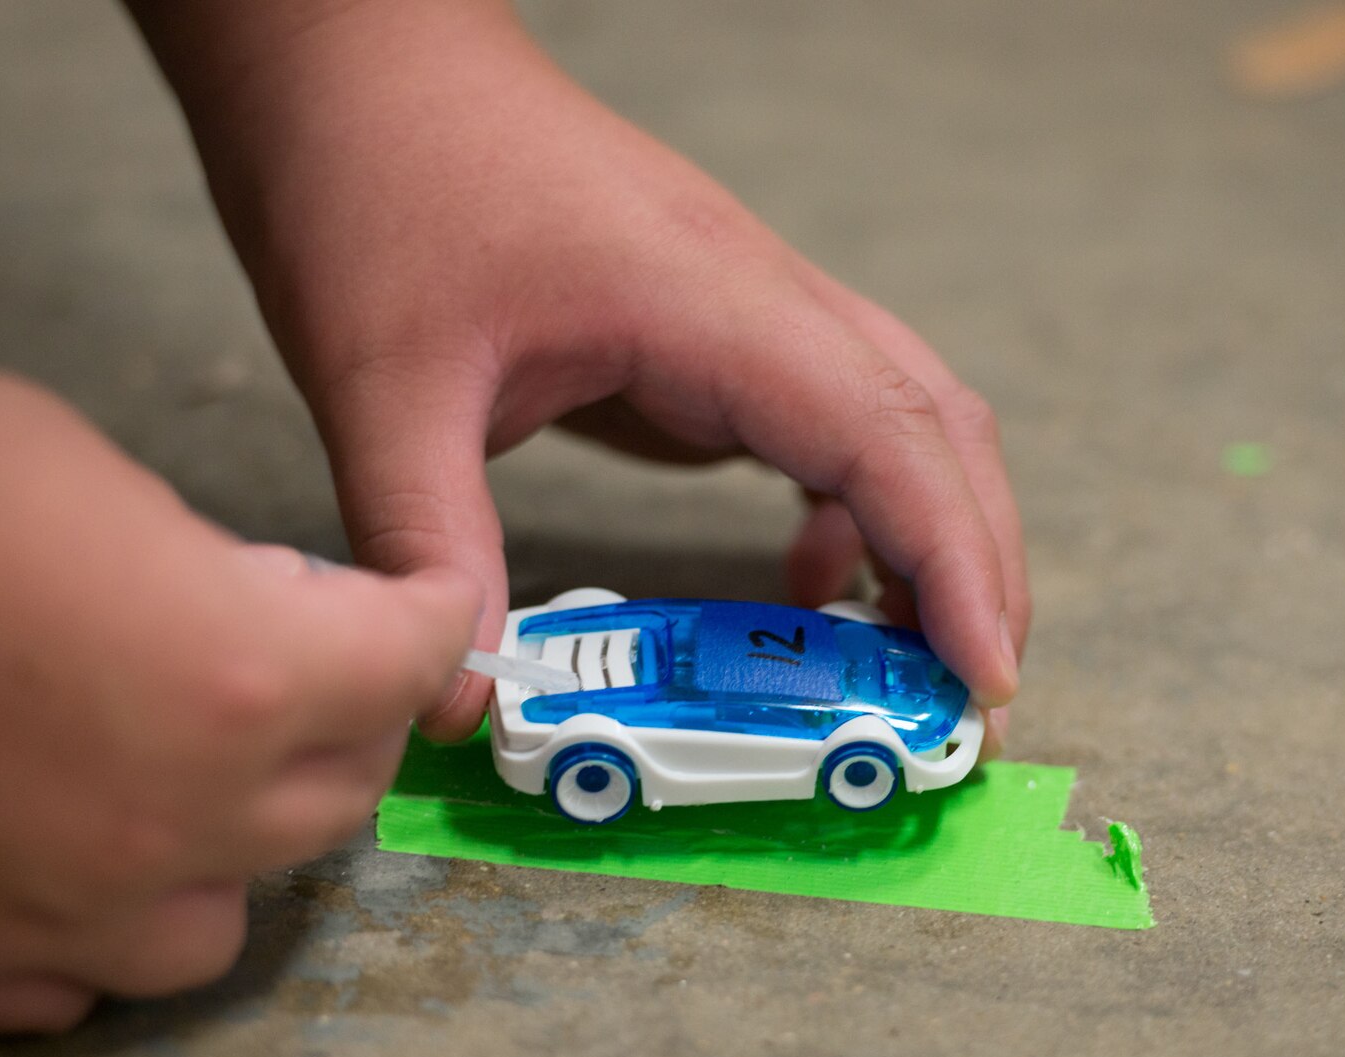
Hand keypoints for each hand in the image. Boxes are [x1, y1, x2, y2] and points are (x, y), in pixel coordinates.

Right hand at [0, 338, 478, 1029]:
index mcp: (242, 678)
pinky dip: (100, 922)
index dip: (435, 621)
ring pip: (226, 917)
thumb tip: (265, 614)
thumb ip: (216, 573)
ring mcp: (68, 913)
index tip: (433, 608)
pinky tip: (68, 852)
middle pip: (341, 795)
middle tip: (301, 662)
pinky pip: (81, 983)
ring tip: (183, 770)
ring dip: (233, 841)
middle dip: (344, 718)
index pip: (412, 666)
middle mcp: (180, 821)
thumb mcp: (96, 478)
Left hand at [133, 0, 1030, 747]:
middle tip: (975, 705)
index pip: (883, 439)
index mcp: (706, 303)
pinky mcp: (712, 324)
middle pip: (933, 429)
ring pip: (900, 418)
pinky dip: (855, 506)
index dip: (952, 566)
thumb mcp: (382, 387)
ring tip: (919, 665)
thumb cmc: (377, 186)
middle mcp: (757, 298)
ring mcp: (744, 306)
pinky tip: (806, 575)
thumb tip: (462, 704)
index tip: (986, 681)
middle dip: (976, 567)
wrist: (359, 62)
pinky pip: (831, 416)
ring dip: (933, 533)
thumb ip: (427, 544)